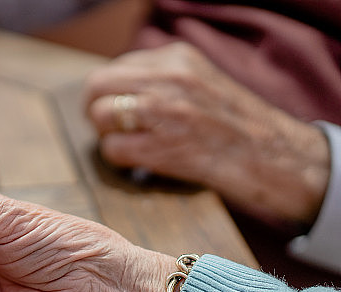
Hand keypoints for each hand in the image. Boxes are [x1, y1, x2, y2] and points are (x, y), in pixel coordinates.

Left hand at [83, 42, 329, 226]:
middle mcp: (168, 79)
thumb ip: (160, 78)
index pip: (115, 68)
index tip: (119, 108)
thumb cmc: (232, 123)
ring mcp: (164, 112)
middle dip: (95, 110)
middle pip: (97, 87)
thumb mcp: (199, 81)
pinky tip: (139, 161)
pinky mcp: (160, 147)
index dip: (109, 93)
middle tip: (109, 128)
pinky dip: (119, 159)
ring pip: (100, 116)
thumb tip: (115, 90)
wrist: (269, 155)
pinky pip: (112, 149)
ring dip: (107, 135)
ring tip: (128, 143)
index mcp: (177, 57)